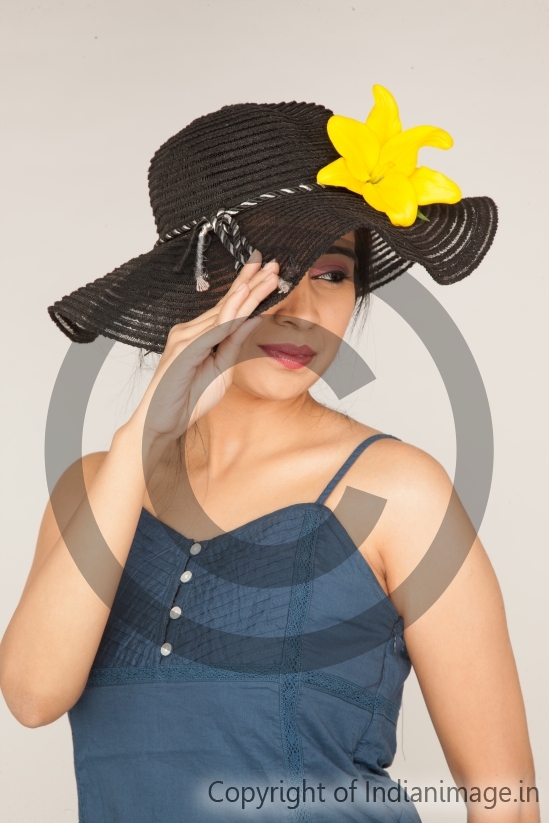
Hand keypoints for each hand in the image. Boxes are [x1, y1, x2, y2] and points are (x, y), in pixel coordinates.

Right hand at [127, 251, 278, 455]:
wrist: (162, 422)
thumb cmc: (190, 398)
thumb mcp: (223, 370)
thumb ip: (235, 345)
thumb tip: (253, 320)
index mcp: (200, 335)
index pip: (228, 307)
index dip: (248, 287)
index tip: (267, 271)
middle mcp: (191, 331)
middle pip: (227, 303)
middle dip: (252, 282)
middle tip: (274, 264)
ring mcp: (185, 338)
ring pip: (223, 313)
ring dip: (248, 293)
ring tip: (268, 277)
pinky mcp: (184, 351)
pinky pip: (212, 332)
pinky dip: (229, 317)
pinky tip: (244, 303)